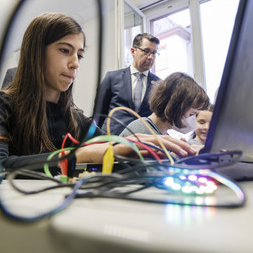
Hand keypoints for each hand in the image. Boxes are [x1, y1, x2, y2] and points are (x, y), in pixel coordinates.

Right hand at [75, 133, 196, 162]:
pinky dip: (156, 150)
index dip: (177, 144)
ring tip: (184, 152)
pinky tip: (166, 153)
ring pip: (158, 141)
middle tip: (192, 151)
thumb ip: (149, 153)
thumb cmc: (118, 154)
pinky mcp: (131, 144)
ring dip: (172, 146)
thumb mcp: (137, 154)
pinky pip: (146, 147)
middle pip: (164, 139)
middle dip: (180, 145)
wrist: (100, 152)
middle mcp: (142, 137)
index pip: (164, 140)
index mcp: (144, 139)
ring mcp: (137, 140)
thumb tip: (163, 156)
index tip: (189, 150)